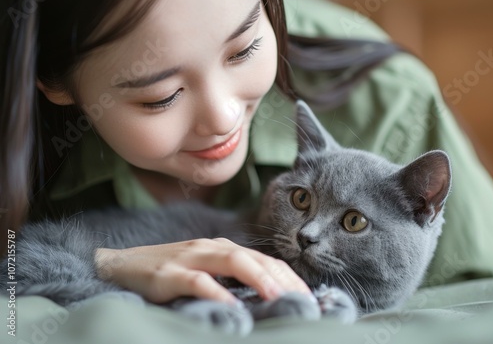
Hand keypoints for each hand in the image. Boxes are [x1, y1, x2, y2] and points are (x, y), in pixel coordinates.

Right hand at [94, 238, 311, 304]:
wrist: (121, 265)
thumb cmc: (168, 272)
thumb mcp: (203, 271)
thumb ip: (229, 278)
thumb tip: (264, 297)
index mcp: (221, 248)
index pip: (262, 259)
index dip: (287, 274)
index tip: (308, 294)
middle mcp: (210, 247)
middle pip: (253, 258)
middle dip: (280, 277)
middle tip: (303, 299)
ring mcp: (189, 258)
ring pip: (230, 261)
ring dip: (257, 278)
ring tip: (278, 297)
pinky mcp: (169, 274)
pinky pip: (197, 282)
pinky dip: (217, 293)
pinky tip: (232, 307)